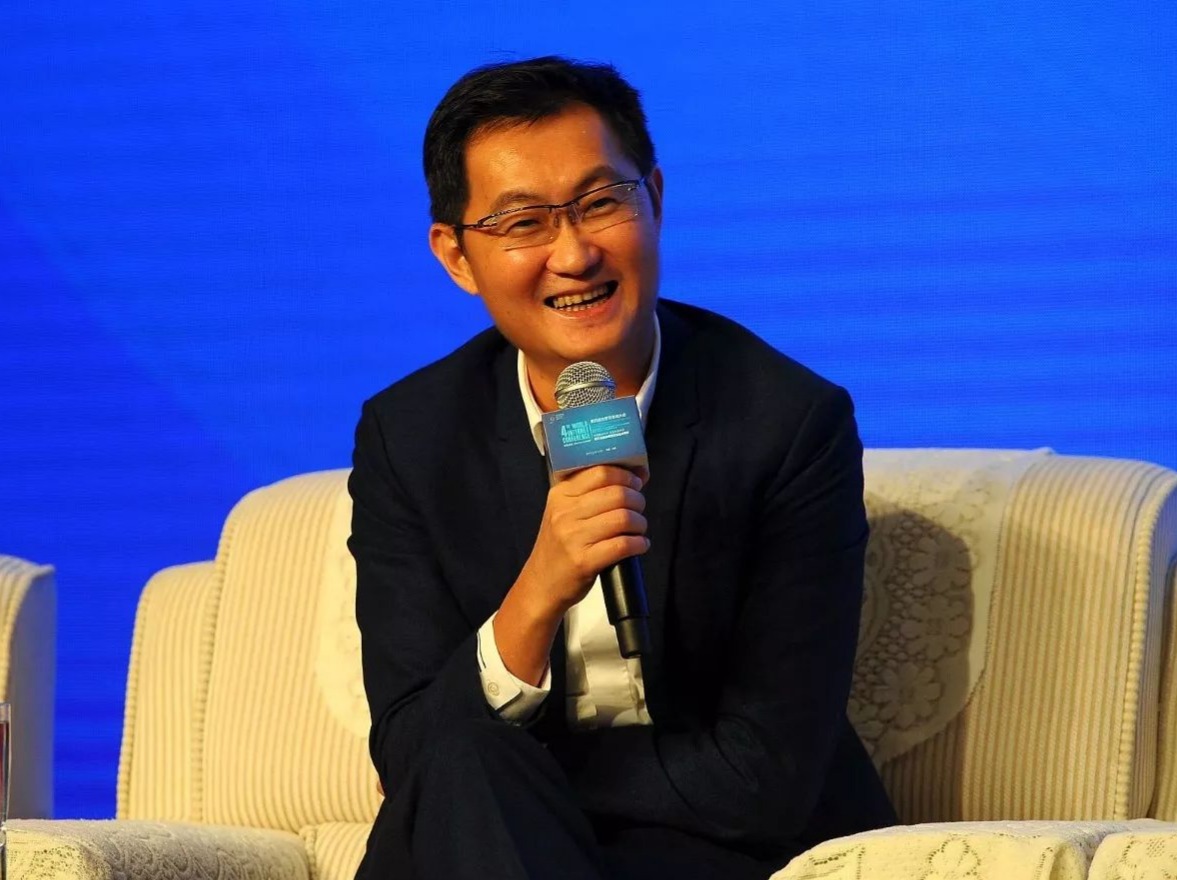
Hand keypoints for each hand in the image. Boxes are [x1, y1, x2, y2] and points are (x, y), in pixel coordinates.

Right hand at [493, 464, 648, 684]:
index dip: (626, 475)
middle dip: (637, 500)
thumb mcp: (565, 513)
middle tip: (639, 508)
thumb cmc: (560, 546)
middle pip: (617, 494)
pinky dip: (639, 544)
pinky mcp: (584, 561)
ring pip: (623, 518)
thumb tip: (637, 474)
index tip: (637, 482)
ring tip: (639, 529)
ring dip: (640, 523)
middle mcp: (565, 514)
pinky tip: (640, 545)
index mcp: (560, 495)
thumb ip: (593, 493)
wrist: (541, 585)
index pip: (601, 473)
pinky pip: (622, 545)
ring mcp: (573, 538)